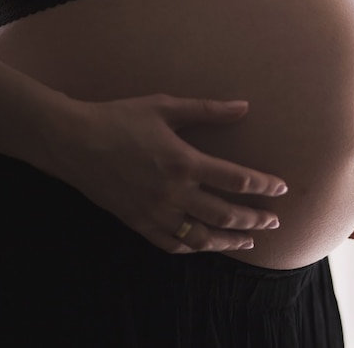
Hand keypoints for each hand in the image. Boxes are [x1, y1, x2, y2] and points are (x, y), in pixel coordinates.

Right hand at [42, 94, 285, 253]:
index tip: (281, 188)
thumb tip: (244, 106)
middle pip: (226, 214)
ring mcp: (155, 212)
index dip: (264, 186)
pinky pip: (171, 244)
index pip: (237, 180)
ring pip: (202, 236)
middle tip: (275, 221)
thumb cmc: (120, 118)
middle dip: (255, 219)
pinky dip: (193, 248)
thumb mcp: (165, 107)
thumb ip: (207, 110)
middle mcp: (173, 193)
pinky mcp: (137, 223)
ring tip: (250, 241)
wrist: (71, 141)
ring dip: (230, 240)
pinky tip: (206, 246)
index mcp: (184, 162)